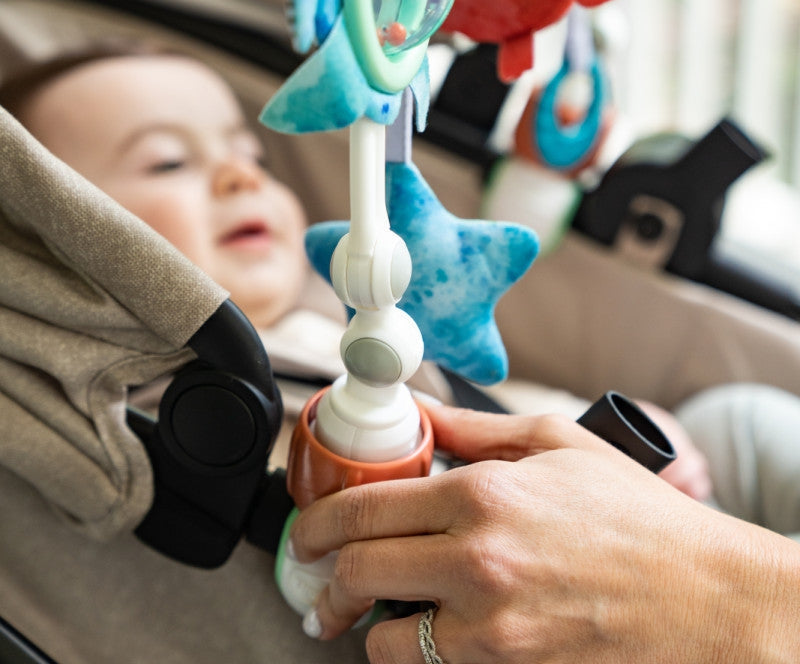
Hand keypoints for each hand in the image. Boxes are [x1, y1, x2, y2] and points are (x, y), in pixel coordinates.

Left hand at [291, 404, 799, 663]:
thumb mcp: (555, 443)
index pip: (369, 506)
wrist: (704, 597)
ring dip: (365, 621)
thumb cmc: (635, 517)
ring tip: (367, 609)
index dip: (320, 521)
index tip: (307, 530)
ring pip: (383, 635)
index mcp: (485, 492)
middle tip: (318, 577)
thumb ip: (473, 428)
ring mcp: (491, 623)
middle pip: (359, 570)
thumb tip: (419, 412)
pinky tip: (421, 629)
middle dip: (324, 575)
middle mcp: (479, 557)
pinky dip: (411, 650)